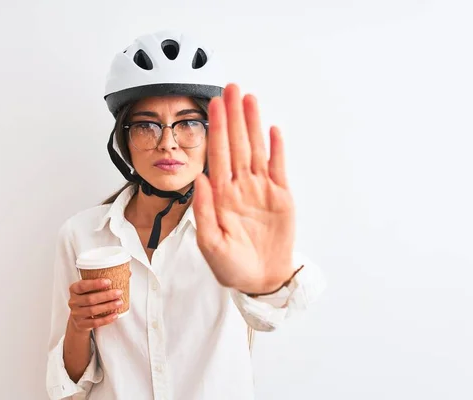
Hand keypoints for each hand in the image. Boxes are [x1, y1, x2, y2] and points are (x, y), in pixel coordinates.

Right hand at [67, 279, 122, 331]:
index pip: (82, 285)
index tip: (108, 281)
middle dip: (106, 296)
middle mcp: (73, 301)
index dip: (95, 283)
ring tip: (119, 303)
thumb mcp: (91, 288)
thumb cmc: (87, 298)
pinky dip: (106, 319)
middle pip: (90, 299)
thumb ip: (105, 281)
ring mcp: (76, 314)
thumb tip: (127, 273)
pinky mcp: (81, 324)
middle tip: (119, 292)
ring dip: (108, 306)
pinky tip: (115, 315)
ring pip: (93, 311)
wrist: (79, 318)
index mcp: (74, 289)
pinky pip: (95, 322)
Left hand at [194, 83, 295, 293]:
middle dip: (233, 116)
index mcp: (221, 196)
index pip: (217, 155)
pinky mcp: (281, 197)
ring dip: (254, 125)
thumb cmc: (232, 266)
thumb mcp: (211, 244)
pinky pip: (279, 168)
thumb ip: (204, 210)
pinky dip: (277, 149)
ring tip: (250, 99)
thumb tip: (199, 178)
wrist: (260, 280)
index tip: (213, 105)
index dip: (216, 129)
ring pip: (257, 150)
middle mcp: (240, 187)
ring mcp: (261, 190)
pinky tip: (273, 130)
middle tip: (232, 89)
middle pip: (237, 144)